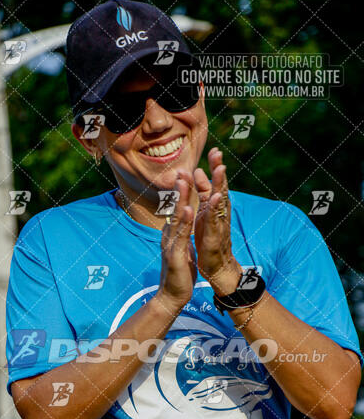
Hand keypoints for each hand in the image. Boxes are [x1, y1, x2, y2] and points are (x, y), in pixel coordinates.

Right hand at [156, 175, 196, 312]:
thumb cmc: (179, 273)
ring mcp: (170, 244)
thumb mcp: (181, 248)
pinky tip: (187, 209)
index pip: (178, 209)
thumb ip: (181, 234)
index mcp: (173, 234)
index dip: (182, 192)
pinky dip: (183, 222)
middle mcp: (169, 235)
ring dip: (181, 199)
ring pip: (176, 218)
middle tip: (182, 168)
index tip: (186, 174)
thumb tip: (180, 223)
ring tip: (184, 181)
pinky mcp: (174, 255)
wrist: (172, 295)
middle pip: (175, 208)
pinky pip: (180, 236)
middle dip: (180, 188)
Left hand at [193, 147, 241, 295]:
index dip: (214, 168)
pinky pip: (215, 221)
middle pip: (220, 188)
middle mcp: (218, 214)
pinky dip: (215, 209)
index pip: (214, 185)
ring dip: (220, 185)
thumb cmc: (210, 242)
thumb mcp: (204, 216)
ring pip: (220, 202)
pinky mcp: (215, 237)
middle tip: (217, 152)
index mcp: (213, 209)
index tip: (213, 150)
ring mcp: (219, 225)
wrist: (218, 268)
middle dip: (218, 170)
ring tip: (220, 168)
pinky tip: (215, 197)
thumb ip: (202, 196)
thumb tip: (198, 174)